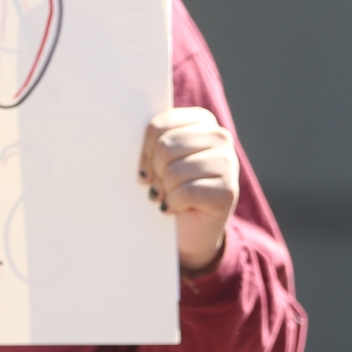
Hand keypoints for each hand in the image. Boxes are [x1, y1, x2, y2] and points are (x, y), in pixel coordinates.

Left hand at [138, 107, 237, 275]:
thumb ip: (154, 140)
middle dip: (155, 172)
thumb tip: (124, 136)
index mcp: (201, 120)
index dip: (144, 153)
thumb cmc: (173, 188)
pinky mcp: (228, 190)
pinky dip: (174, 204)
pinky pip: (186, 192)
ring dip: (165, 190)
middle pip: (165, 147)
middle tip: (158, 186)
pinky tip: (176, 207)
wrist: (194, 230)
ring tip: (170, 196)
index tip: (145, 169)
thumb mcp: (163, 157)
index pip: (158, 126)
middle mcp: (220, 136)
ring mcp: (227, 162)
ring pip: (174, 171)